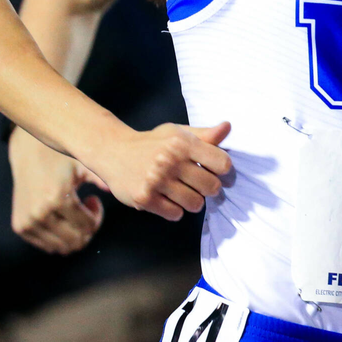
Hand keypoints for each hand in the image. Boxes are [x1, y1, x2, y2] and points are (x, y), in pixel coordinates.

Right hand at [9, 126, 108, 254]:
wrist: (28, 150)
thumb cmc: (62, 157)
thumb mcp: (83, 165)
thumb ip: (104, 180)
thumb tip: (131, 193)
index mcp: (58, 198)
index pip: (87, 227)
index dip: (96, 216)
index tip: (93, 199)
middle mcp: (40, 213)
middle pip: (76, 240)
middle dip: (86, 228)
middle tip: (86, 208)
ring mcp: (27, 222)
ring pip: (61, 247)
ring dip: (73, 233)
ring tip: (74, 211)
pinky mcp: (20, 226)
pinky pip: (47, 245)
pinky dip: (58, 236)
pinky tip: (60, 214)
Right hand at [84, 121, 232, 221]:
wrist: (114, 151)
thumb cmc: (152, 143)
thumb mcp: (177, 133)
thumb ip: (204, 134)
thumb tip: (227, 127)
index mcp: (183, 143)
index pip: (222, 163)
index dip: (223, 169)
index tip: (214, 170)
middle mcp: (170, 161)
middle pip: (212, 187)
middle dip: (209, 188)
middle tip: (199, 184)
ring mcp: (156, 181)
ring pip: (195, 204)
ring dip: (193, 201)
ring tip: (184, 192)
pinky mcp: (144, 198)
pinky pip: (175, 214)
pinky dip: (175, 210)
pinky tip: (168, 199)